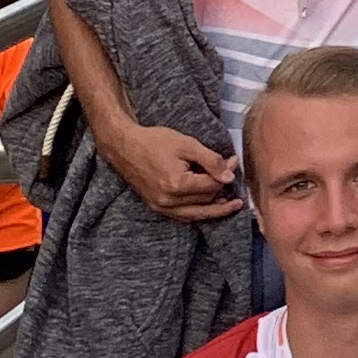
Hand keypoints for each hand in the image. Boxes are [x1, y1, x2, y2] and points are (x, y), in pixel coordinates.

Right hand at [101, 116, 240, 224]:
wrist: (124, 146)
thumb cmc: (154, 142)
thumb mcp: (187, 145)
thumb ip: (211, 161)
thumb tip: (229, 177)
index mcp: (177, 185)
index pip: (212, 185)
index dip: (227, 172)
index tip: (233, 161)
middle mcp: (169, 201)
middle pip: (207, 200)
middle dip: (222, 188)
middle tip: (231, 174)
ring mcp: (161, 207)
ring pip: (196, 214)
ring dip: (214, 208)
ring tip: (230, 203)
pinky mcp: (157, 207)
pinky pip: (183, 215)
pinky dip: (198, 211)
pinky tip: (208, 205)